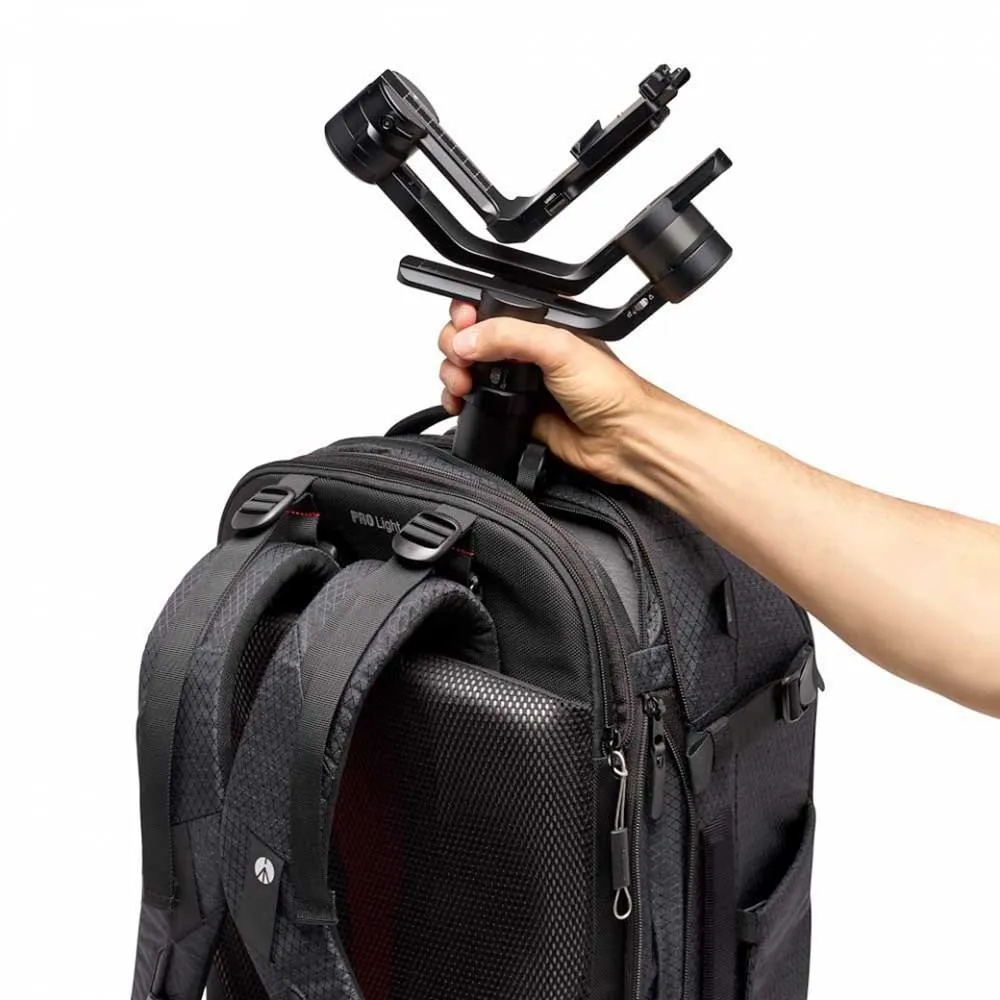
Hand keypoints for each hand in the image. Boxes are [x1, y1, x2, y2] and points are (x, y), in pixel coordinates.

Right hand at [438, 301, 659, 483]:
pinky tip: (460, 404)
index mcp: (540, 324)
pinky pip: (474, 403)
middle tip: (461, 361)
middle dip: (455, 346)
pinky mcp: (513, 411)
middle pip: (471, 338)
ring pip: (468, 370)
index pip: (491, 307)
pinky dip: (459, 403)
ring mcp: (518, 381)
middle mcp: (526, 350)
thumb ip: (509, 336)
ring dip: (453, 374)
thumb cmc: (610, 390)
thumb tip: (468, 339)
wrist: (623, 439)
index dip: (468, 314)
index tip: (462, 327)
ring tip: (461, 385)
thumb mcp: (559, 347)